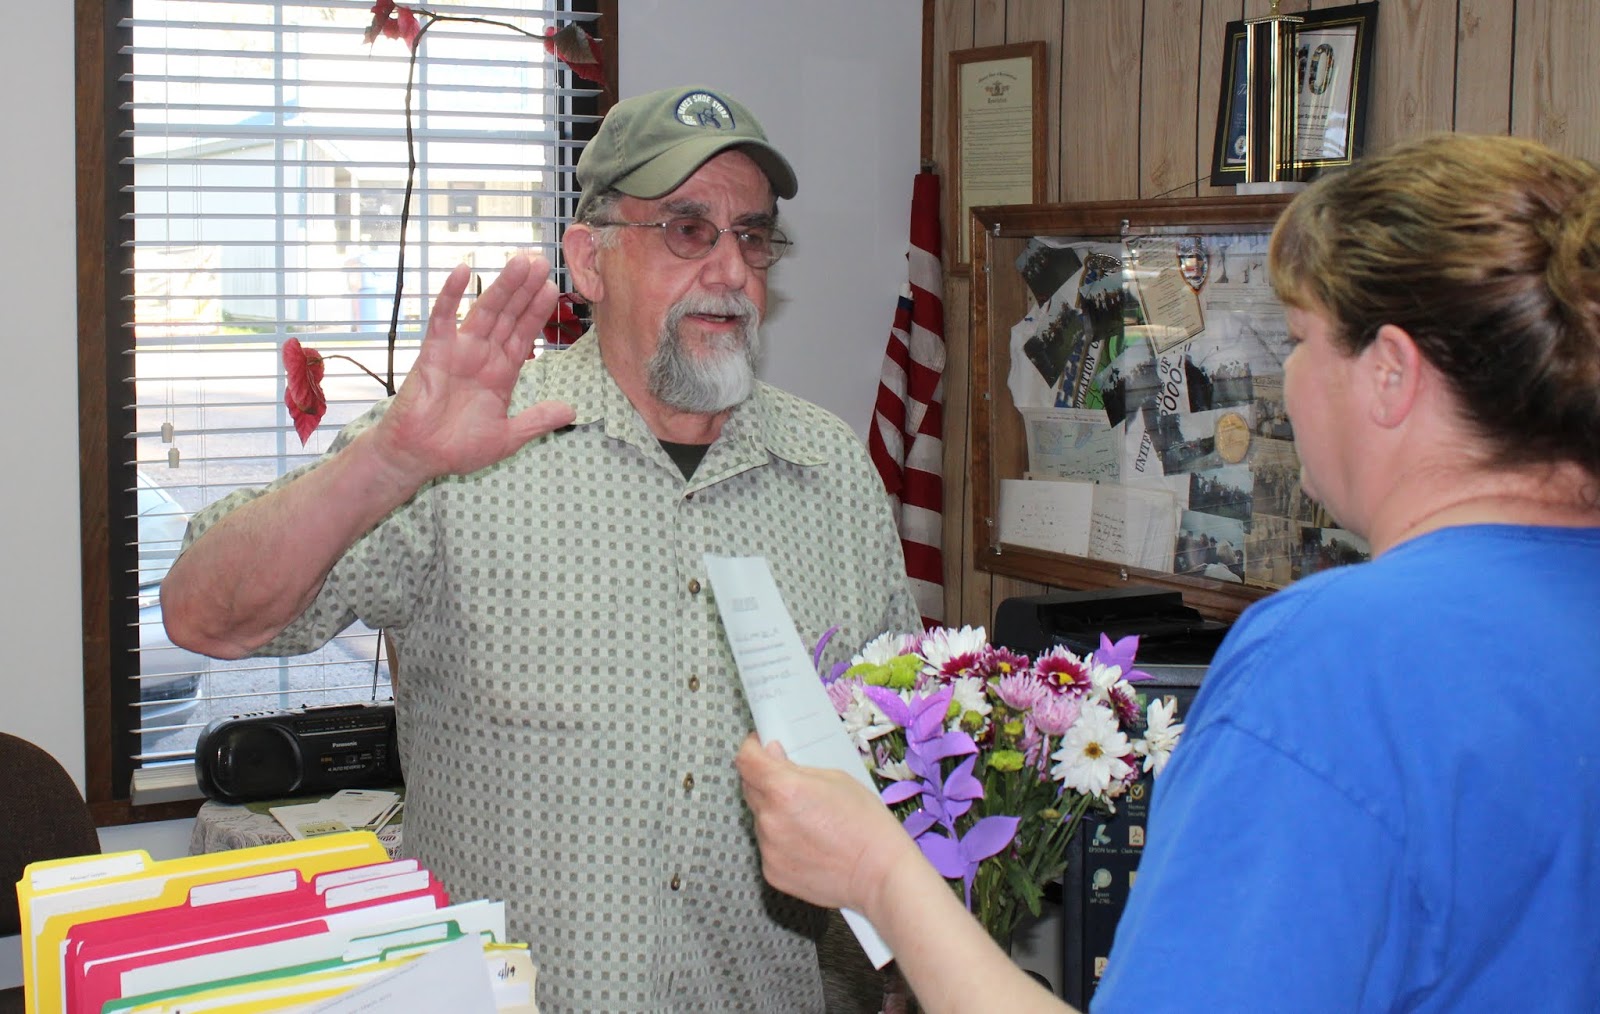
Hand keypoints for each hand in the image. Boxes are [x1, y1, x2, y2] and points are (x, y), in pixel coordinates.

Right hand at [375, 252, 576, 482]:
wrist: (418, 458)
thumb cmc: (457, 448)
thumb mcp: (507, 437)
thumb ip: (537, 421)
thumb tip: (571, 411)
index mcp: (502, 373)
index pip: (525, 334)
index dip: (538, 311)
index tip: (554, 287)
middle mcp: (483, 356)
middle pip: (509, 315)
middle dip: (525, 289)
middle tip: (541, 261)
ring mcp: (459, 351)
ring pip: (485, 311)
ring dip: (502, 285)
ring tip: (520, 261)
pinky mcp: (434, 352)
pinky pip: (443, 318)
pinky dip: (451, 294)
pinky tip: (464, 270)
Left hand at [735, 734, 915, 915]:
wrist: (881, 876)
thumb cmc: (868, 827)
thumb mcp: (838, 779)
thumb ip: (797, 767)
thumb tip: (773, 757)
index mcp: (784, 789)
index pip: (747, 760)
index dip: (751, 749)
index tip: (759, 747)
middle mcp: (770, 819)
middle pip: (750, 788)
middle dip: (766, 780)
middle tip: (794, 785)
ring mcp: (768, 849)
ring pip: (761, 819)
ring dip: (775, 813)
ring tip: (810, 822)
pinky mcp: (772, 872)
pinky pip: (769, 846)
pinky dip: (782, 841)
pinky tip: (810, 844)